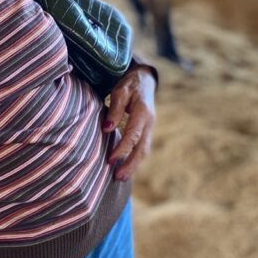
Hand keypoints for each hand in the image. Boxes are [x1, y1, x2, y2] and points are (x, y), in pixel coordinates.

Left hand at [103, 66, 156, 181]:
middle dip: (131, 164)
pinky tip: (126, 167)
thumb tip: (107, 129)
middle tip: (118, 177)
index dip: (122, 149)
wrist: (145, 79)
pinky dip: (136, 159)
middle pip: (142, 148)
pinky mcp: (147, 130)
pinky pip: (143, 147)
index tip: (111, 160)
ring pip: (145, 150)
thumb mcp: (120, 91)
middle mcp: (150, 122)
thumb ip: (114, 110)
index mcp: (143, 112)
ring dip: (134, 165)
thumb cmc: (130, 85)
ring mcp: (151, 127)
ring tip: (121, 177)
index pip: (133, 135)